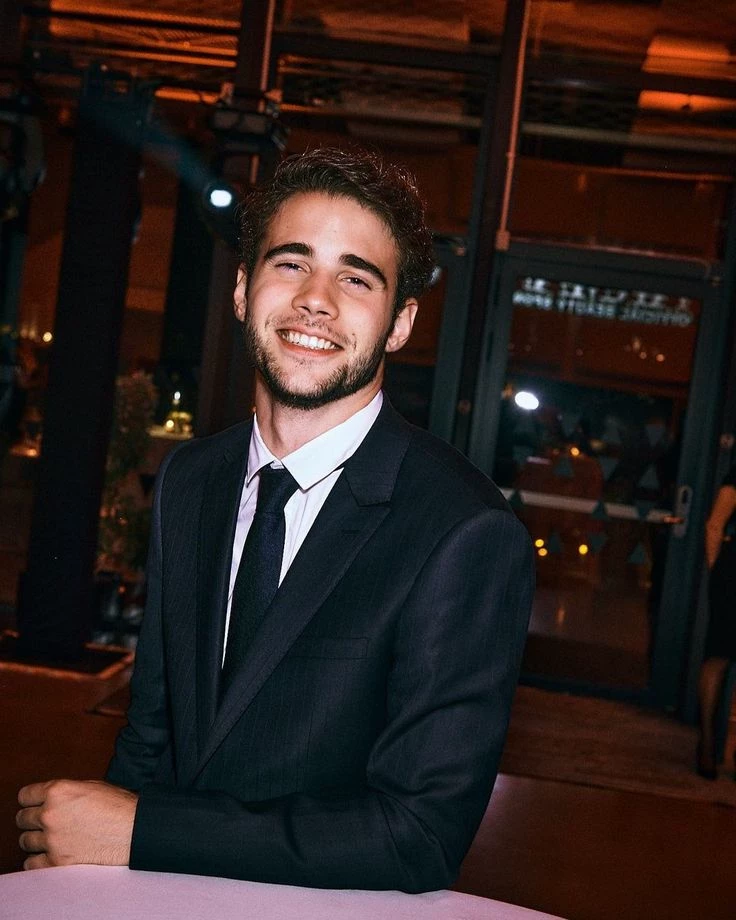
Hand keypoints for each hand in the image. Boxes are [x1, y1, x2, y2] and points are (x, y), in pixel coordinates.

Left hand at [16, 779, 137, 869]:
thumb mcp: (91, 787)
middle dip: (32, 820)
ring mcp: (52, 839)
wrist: (135, 830)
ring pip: (25, 841)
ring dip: (36, 840)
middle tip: (45, 823)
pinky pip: (31, 864)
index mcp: (58, 791)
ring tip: (51, 839)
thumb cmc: (119, 806)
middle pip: (22, 819)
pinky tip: (50, 854)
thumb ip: (66, 793)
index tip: (34, 805)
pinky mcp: (57, 861)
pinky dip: (38, 860)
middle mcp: (50, 814)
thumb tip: (53, 800)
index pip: (25, 796)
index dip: (31, 800)